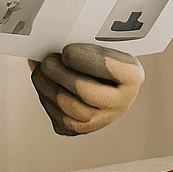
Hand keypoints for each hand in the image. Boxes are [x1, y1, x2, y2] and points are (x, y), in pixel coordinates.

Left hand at [29, 43, 143, 135]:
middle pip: (85, 92)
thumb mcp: (103, 46)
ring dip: (47, 85)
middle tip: (47, 60)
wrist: (102, 84)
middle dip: (60, 73)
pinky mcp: (79, 130)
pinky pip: (57, 117)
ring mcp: (100, 120)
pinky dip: (45, 98)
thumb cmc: (99, 59)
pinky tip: (45, 84)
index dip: (84, 60)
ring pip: (67, 107)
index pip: (109, 68)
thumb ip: (84, 43)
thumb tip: (55, 40)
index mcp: (131, 77)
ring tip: (41, 68)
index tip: (67, 51)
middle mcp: (120, 103)